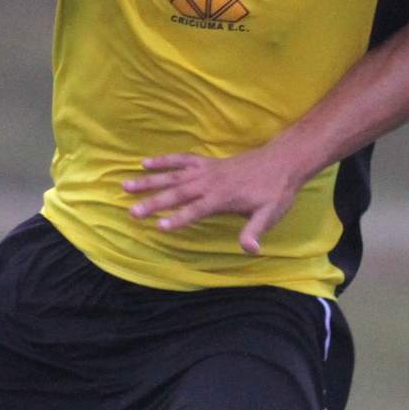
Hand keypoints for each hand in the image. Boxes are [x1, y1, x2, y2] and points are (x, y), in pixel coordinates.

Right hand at [123, 146, 302, 254]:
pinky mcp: (207, 163)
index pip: (196, 210)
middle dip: (153, 203)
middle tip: (132, 212)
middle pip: (177, 193)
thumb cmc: (276, 191)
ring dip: (149, 181)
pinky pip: (181, 160)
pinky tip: (144, 163)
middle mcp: (210, 182)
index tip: (159, 227)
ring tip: (125, 186)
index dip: (179, 219)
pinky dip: (163, 161)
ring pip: (173, 176)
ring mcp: (206, 171)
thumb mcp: (270, 214)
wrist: (283, 160)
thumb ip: (256, 230)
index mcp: (223, 197)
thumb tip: (250, 249)